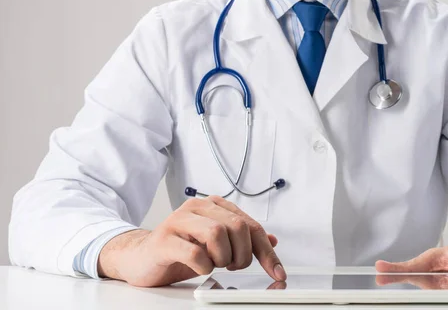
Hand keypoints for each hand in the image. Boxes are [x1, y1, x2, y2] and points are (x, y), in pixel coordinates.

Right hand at [98, 195, 286, 286]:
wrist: (140, 257)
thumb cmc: (180, 249)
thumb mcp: (216, 244)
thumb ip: (242, 239)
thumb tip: (271, 241)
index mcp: (214, 206)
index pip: (250, 225)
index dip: (266, 251)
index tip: (277, 271)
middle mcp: (197, 208)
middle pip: (237, 226)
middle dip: (242, 254)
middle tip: (232, 266)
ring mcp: (179, 221)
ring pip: (217, 233)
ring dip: (223, 257)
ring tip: (214, 264)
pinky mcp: (164, 239)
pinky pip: (194, 252)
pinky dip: (203, 266)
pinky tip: (200, 268)